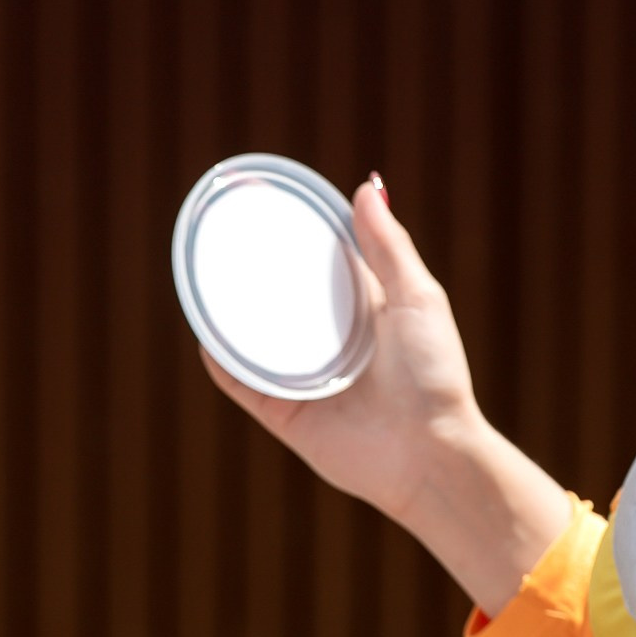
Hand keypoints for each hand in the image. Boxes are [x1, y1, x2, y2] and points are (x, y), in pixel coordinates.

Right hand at [204, 179, 482, 514]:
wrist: (429, 452)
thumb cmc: (435, 375)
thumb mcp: (417, 297)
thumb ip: (389, 246)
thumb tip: (367, 184)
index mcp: (363, 310)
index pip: (320, 265)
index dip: (295, 236)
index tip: (266, 204)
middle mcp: (330, 342)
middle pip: (280, 300)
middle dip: (252, 273)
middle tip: (221, 236)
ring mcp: (305, 379)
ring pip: (255, 340)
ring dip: (228, 315)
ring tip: (201, 278)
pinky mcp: (286, 415)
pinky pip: (244, 384)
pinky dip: (222, 361)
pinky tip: (204, 334)